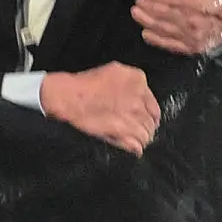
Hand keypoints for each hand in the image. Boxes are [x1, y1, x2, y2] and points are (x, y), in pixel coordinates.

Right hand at [40, 63, 160, 154]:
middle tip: (138, 132)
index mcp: (137, 80)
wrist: (67, 97)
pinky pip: (136, 145)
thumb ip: (131, 83)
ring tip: (134, 141)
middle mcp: (138, 98)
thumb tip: (140, 96)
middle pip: (151, 122)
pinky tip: (133, 149)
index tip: (145, 120)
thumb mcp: (114, 72)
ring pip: (146, 134)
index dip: (149, 116)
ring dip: (141, 139)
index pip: (154, 106)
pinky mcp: (122, 130)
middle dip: (145, 128)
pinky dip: (135, 148)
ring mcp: (131, 115)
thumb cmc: (83, 85)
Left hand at [132, 0, 221, 56]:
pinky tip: (145, 34)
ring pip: (163, 28)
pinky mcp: (190, 48)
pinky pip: (170, 45)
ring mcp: (190, 36)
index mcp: (195, 3)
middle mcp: (191, 20)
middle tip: (137, 3)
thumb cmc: (218, 2)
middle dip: (146, 8)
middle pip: (163, 14)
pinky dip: (155, 39)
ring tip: (136, 13)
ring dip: (146, 21)